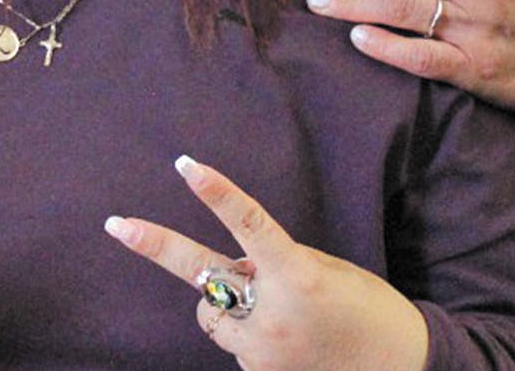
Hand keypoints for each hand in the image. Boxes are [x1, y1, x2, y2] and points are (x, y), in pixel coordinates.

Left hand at [107, 155, 425, 370]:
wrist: (398, 367)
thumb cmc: (365, 309)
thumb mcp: (325, 272)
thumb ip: (275, 265)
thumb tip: (232, 268)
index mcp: (300, 278)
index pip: (249, 226)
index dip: (217, 193)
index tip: (186, 165)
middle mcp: (274, 316)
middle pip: (201, 274)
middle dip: (155, 247)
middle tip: (116, 225)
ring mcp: (262, 351)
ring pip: (212, 312)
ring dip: (225, 301)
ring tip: (275, 309)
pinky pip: (232, 341)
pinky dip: (247, 332)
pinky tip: (286, 339)